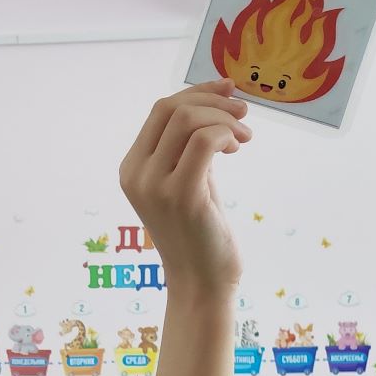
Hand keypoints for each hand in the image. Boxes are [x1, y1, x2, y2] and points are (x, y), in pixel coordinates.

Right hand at [118, 83, 249, 292]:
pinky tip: (237, 148)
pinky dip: (225, 134)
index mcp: (133, 168)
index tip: (227, 91)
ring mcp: (156, 186)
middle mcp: (137, 174)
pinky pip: (204, 141)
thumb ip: (190, 149)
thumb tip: (214, 106)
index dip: (196, 92)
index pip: (160, 110)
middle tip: (243, 114)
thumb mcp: (189, 182)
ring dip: (223, 119)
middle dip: (211, 100)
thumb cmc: (200, 236)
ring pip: (187, 120)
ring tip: (243, 138)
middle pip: (170, 108)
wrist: (202, 285)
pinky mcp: (182, 196)